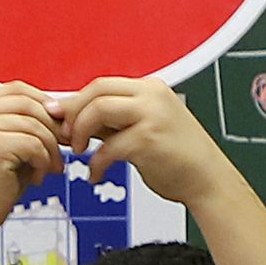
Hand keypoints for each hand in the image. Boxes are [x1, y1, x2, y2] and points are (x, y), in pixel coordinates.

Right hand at [0, 84, 61, 238]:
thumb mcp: (7, 148)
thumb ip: (25, 126)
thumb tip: (61, 110)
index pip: (15, 89)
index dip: (42, 101)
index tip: (57, 120)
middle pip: (27, 102)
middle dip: (52, 124)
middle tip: (64, 144)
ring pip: (33, 124)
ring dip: (50, 147)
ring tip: (50, 167)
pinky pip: (33, 143)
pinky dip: (43, 161)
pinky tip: (38, 177)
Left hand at [48, 78, 237, 209]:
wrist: (207, 179)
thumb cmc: (175, 157)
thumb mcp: (143, 128)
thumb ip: (113, 120)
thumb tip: (74, 118)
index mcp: (150, 88)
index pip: (101, 84)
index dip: (75, 101)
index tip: (58, 117)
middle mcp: (151, 96)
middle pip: (97, 90)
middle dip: (74, 113)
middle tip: (67, 136)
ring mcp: (152, 115)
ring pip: (99, 110)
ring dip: (81, 132)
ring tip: (80, 152)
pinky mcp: (148, 139)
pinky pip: (108, 146)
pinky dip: (96, 163)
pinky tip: (96, 175)